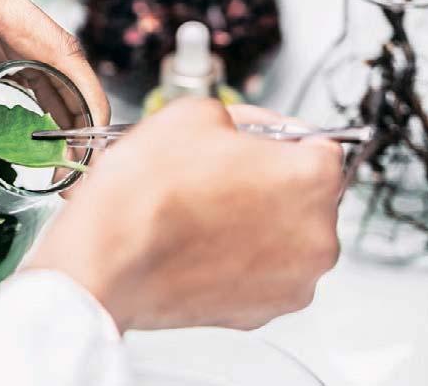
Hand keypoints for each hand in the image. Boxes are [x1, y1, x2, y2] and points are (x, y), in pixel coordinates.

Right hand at [26, 98, 343, 331]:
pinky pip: (260, 274)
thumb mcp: (192, 114)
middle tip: (218, 176)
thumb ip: (239, 117)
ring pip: (283, 238)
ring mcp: (292, 281)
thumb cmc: (146, 193)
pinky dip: (238, 260)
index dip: (280, 138)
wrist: (107, 255)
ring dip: (255, 223)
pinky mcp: (261, 312)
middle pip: (304, 195)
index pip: (320, 144)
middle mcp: (317, 235)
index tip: (256, 143)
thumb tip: (244, 130)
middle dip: (269, 183)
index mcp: (312, 178)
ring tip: (200, 212)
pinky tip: (197, 243)